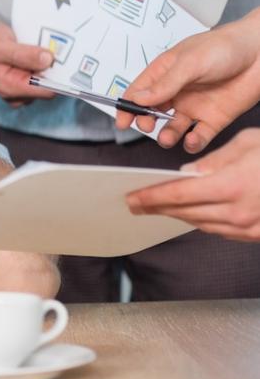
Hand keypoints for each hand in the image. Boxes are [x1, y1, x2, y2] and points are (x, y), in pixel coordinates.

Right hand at [0, 14, 54, 106]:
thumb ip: (22, 54)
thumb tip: (48, 60)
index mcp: (9, 88)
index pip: (45, 90)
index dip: (57, 75)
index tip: (62, 57)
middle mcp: (17, 93)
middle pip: (50, 86)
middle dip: (54, 68)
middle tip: (52, 47)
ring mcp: (22, 88)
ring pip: (49, 80)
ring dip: (51, 64)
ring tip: (43, 46)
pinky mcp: (27, 80)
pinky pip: (45, 74)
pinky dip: (46, 63)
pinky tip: (40, 50)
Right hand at [116, 9, 259, 151]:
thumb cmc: (225, 47)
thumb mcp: (190, 62)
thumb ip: (165, 83)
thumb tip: (139, 98)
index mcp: (165, 73)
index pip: (139, 91)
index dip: (127, 106)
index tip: (122, 121)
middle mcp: (177, 91)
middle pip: (151, 112)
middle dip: (145, 121)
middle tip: (146, 125)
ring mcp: (195, 106)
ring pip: (173, 127)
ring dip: (167, 135)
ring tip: (167, 137)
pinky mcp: (214, 119)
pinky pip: (199, 136)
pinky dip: (193, 142)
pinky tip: (192, 139)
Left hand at [126, 129, 259, 241]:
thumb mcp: (250, 144)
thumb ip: (214, 159)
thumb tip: (188, 172)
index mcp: (233, 185)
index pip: (179, 194)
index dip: (151, 197)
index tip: (132, 197)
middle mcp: (239, 211)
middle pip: (186, 212)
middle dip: (157, 207)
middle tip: (136, 204)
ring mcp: (249, 227)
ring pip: (202, 224)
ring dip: (178, 215)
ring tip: (159, 207)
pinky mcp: (257, 235)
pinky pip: (221, 231)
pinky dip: (202, 221)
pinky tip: (192, 213)